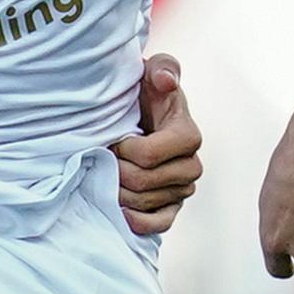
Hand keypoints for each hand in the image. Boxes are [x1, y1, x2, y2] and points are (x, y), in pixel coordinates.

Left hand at [109, 53, 201, 234]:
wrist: (138, 116)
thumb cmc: (145, 92)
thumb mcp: (152, 71)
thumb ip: (163, 69)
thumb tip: (164, 82)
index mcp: (187, 135)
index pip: (149, 155)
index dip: (125, 150)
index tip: (114, 138)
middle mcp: (190, 166)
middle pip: (142, 182)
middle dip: (115, 170)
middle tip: (104, 157)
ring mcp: (182, 189)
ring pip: (143, 203)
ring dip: (117, 190)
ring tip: (107, 172)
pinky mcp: (172, 208)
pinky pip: (158, 225)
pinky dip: (136, 221)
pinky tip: (119, 209)